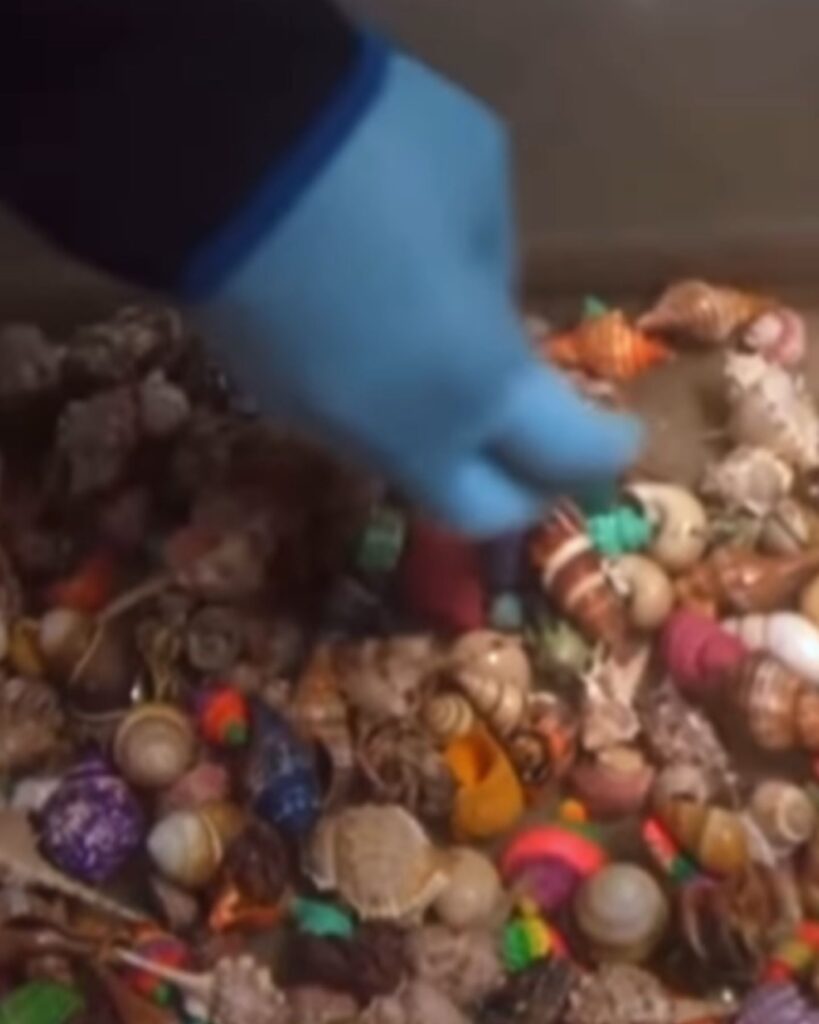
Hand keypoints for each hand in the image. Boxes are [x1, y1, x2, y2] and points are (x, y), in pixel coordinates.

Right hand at [194, 50, 639, 534]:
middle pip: (477, 514)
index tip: (621, 435)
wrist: (207, 144)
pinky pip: (354, 431)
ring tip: (460, 385)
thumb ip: (499, 274)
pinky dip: (391, 414)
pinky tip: (386, 354)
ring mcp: (326, 426)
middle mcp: (403, 434)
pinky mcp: (271, 400)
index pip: (563, 458)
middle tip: (544, 456)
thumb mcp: (479, 187)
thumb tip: (487, 316)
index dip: (604, 450)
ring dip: (452, 448)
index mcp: (477, 382)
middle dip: (524, 497)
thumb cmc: (374, 152)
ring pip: (409, 472)